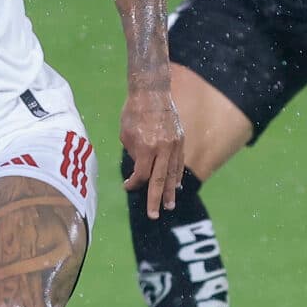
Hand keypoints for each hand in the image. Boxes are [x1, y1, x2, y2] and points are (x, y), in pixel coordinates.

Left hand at [119, 91, 186, 220]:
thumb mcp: (126, 135)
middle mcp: (163, 148)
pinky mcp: (180, 140)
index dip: (134, 183)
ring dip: (171, 191)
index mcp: (146, 148)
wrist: (151, 92)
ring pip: (173, 173)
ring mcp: (174, 144)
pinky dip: (177, 175)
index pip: (142, 175)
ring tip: (169, 205)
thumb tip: (141, 170)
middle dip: (156, 199)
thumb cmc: (133, 113)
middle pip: (159, 180)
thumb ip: (134, 155)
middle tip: (154, 215)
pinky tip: (176, 186)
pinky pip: (179, 162)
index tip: (126, 186)